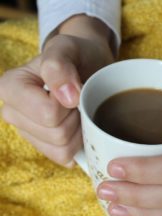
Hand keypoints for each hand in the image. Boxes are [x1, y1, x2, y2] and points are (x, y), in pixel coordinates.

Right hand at [0, 34, 112, 165]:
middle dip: (76, 118)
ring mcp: (28, 133)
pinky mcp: (43, 146)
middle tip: (78, 100)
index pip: (48, 113)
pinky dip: (78, 143)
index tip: (74, 88)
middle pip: (57, 134)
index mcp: (11, 88)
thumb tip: (67, 97)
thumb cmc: (75, 56)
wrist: (86, 65)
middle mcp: (13, 113)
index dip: (70, 104)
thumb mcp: (67, 48)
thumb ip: (59, 65)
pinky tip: (77, 125)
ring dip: (79, 130)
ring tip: (78, 110)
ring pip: (62, 148)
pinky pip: (64, 157)